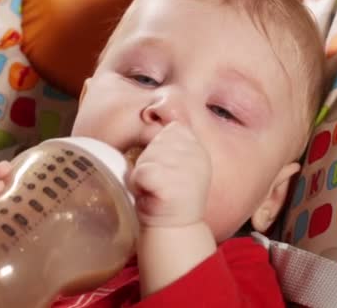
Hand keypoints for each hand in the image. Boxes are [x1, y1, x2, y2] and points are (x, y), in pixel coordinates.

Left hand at [128, 123, 215, 296]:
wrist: (175, 229)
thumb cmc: (171, 195)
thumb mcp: (179, 162)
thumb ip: (173, 140)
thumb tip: (156, 108)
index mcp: (198, 149)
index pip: (172, 129)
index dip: (161, 147)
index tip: (167, 170)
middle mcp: (196, 156)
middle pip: (156, 141)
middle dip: (150, 161)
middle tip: (159, 182)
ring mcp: (183, 169)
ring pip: (146, 158)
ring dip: (143, 174)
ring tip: (154, 189)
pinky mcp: (167, 183)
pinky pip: (140, 173)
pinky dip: (137, 185)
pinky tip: (150, 195)